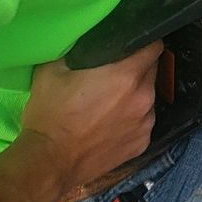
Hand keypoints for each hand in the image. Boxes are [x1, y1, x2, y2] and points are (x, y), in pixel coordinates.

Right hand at [19, 42, 161, 201]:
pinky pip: (143, 121)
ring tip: (110, 102)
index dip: (144, 40)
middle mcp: (144, 97)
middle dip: (136, 68)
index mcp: (127, 74)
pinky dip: (132, 119)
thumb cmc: (49, 115)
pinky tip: (111, 124)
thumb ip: (77, 49)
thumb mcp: (52, 71)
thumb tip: (88, 37)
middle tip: (114, 72)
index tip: (132, 42)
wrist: (47, 164)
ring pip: (148, 97)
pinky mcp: (142, 143)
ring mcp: (146, 122)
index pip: (154, 45)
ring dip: (135, 95)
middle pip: (151, 70)